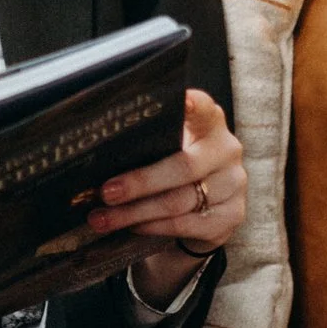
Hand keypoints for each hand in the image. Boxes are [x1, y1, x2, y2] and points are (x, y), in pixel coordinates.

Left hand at [90, 89, 246, 306]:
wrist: (207, 210)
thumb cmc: (174, 171)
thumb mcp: (166, 150)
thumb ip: (147, 145)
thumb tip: (94, 156)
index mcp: (209, 124)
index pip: (203, 109)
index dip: (193, 105)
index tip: (181, 100)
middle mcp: (226, 151)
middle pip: (183, 167)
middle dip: (140, 182)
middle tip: (105, 192)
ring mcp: (233, 184)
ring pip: (179, 201)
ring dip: (136, 212)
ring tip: (104, 218)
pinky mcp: (231, 216)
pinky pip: (186, 224)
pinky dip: (154, 227)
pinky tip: (132, 226)